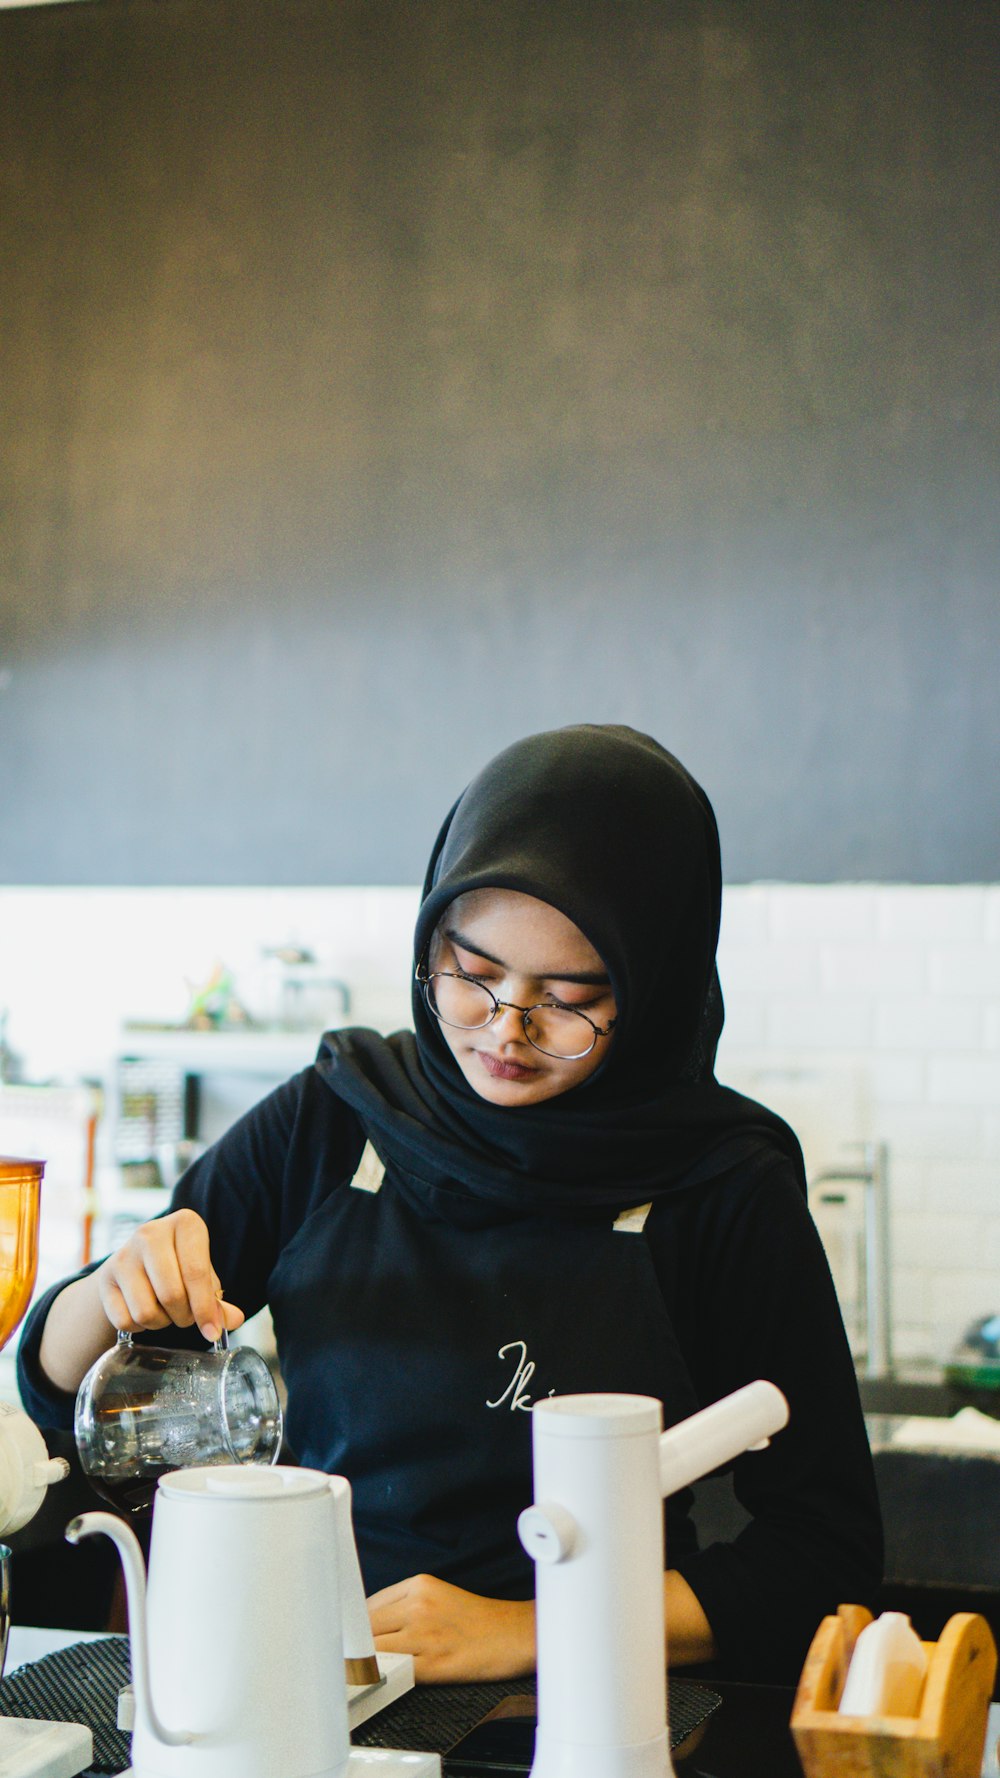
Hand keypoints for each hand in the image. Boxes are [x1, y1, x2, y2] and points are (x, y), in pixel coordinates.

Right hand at [96, 1208, 244, 1342]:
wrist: (136, 1261)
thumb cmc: (179, 1266)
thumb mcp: (203, 1275)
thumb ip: (217, 1300)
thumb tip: (233, 1320)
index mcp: (185, 1223)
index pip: (196, 1272)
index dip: (205, 1309)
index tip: (212, 1332)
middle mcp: (151, 1233)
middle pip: (171, 1295)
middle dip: (184, 1316)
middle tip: (186, 1315)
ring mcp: (123, 1254)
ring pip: (146, 1312)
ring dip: (161, 1322)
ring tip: (166, 1310)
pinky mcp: (105, 1278)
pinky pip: (125, 1321)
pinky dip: (140, 1327)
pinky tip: (145, 1309)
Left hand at [367, 1574, 535, 1683]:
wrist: (514, 1635)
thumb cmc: (478, 1619)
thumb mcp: (439, 1595)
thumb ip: (405, 1604)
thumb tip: (368, 1625)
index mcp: (419, 1584)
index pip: (368, 1605)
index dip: (356, 1626)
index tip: (349, 1640)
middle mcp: (419, 1605)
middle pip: (366, 1627)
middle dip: (357, 1645)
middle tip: (351, 1660)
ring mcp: (425, 1634)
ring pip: (374, 1649)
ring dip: (365, 1664)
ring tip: (362, 1673)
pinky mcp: (433, 1663)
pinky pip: (393, 1671)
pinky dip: (383, 1677)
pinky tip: (381, 1681)